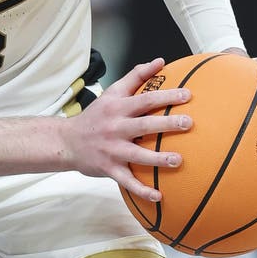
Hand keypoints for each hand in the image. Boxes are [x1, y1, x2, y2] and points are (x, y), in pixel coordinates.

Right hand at [62, 58, 191, 202]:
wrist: (67, 141)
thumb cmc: (95, 116)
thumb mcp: (112, 93)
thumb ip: (136, 76)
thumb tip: (160, 61)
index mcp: (118, 108)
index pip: (145, 99)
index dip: (166, 96)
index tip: (187, 95)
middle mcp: (115, 128)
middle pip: (144, 125)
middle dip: (167, 124)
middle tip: (189, 123)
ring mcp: (112, 150)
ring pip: (138, 155)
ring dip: (158, 159)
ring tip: (178, 160)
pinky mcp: (109, 168)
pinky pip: (127, 181)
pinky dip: (141, 190)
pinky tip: (159, 196)